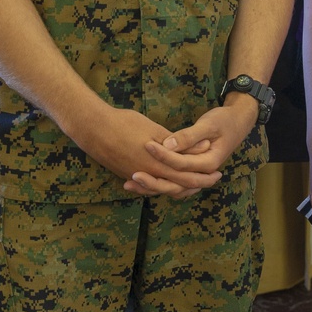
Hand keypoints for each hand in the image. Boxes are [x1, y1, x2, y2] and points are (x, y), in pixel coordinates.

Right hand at [80, 106, 220, 198]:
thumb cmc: (124, 124)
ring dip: (181, 185)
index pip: (188, 176)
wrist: (92, 129)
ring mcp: (137, 177)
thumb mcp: (155, 130)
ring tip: (195, 181)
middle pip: (179, 186)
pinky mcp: (127, 174)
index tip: (218, 173)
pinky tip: (170, 180)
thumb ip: (179, 143)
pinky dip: (164, 184)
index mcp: (158, 166)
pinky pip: (151, 185)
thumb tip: (203, 147)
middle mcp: (149, 176)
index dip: (204, 177)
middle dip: (198, 184)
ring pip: (164, 188)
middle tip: (213, 179)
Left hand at [127, 101, 256, 194]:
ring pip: (173, 189)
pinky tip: (139, 182)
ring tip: (129, 184)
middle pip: (176, 184)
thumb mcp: (209, 124)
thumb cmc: (224, 121)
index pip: (182, 164)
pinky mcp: (191, 171)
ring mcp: (197, 174)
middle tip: (132, 176)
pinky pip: (173, 184)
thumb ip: (189, 136)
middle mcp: (202, 173)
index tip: (146, 145)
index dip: (163, 156)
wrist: (238, 122)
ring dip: (152, 188)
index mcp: (209, 162)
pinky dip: (157, 185)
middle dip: (152, 182)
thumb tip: (169, 144)